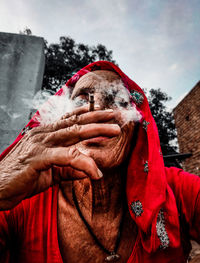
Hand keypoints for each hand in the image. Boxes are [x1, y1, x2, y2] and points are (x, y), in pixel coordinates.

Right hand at [0, 106, 119, 209]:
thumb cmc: (22, 178)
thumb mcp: (51, 172)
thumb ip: (70, 169)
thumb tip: (90, 169)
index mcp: (45, 134)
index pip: (69, 120)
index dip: (88, 114)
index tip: (104, 112)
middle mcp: (43, 134)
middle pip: (75, 122)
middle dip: (98, 118)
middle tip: (115, 117)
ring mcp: (40, 144)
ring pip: (73, 132)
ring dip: (96, 131)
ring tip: (114, 131)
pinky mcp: (38, 157)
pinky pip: (66, 157)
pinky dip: (84, 163)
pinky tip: (96, 171)